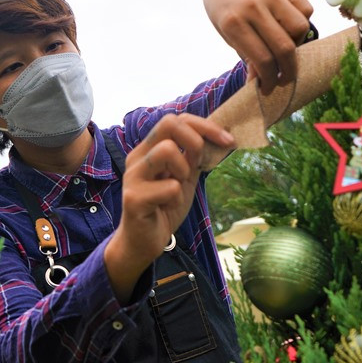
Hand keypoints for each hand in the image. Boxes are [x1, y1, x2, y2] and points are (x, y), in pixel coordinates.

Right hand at [103, 114, 234, 301]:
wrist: (143, 242)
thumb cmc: (164, 207)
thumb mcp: (184, 177)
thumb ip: (195, 157)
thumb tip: (219, 137)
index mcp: (149, 149)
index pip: (176, 120)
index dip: (205, 126)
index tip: (228, 142)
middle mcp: (138, 157)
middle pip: (169, 123)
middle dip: (195, 140)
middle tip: (199, 164)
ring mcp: (133, 176)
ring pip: (166, 150)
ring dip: (183, 170)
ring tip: (177, 188)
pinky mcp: (133, 198)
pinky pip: (169, 187)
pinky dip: (177, 198)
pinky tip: (167, 208)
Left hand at [203, 0, 313, 94]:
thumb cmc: (226, 14)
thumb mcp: (230, 38)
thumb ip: (249, 58)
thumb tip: (263, 85)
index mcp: (234, 23)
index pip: (263, 59)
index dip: (270, 79)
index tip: (270, 88)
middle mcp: (253, 6)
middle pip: (284, 47)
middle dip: (288, 71)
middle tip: (285, 79)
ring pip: (300, 27)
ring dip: (297, 44)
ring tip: (285, 47)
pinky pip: (305, 9)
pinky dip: (302, 23)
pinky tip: (289, 28)